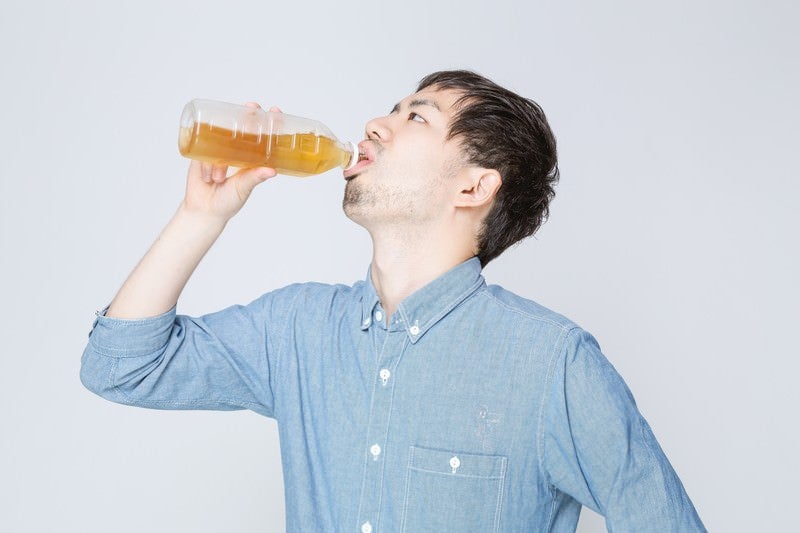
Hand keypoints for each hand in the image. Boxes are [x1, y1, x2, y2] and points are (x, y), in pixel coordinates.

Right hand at [181, 103, 280, 221]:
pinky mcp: (202, 154)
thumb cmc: (227, 202)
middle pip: (242, 126)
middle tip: (252, 107)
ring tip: (219, 178)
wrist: (203, 211)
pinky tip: (209, 177)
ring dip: (221, 158)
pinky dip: (208, 165)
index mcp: (250, 159)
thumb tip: (272, 171)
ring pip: (221, 139)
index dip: (268, 122)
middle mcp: (235, 151)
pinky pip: (204, 151)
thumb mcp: (243, 188)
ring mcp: (218, 151)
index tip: (275, 111)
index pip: (262, 136)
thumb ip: (255, 178)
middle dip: (248, 114)